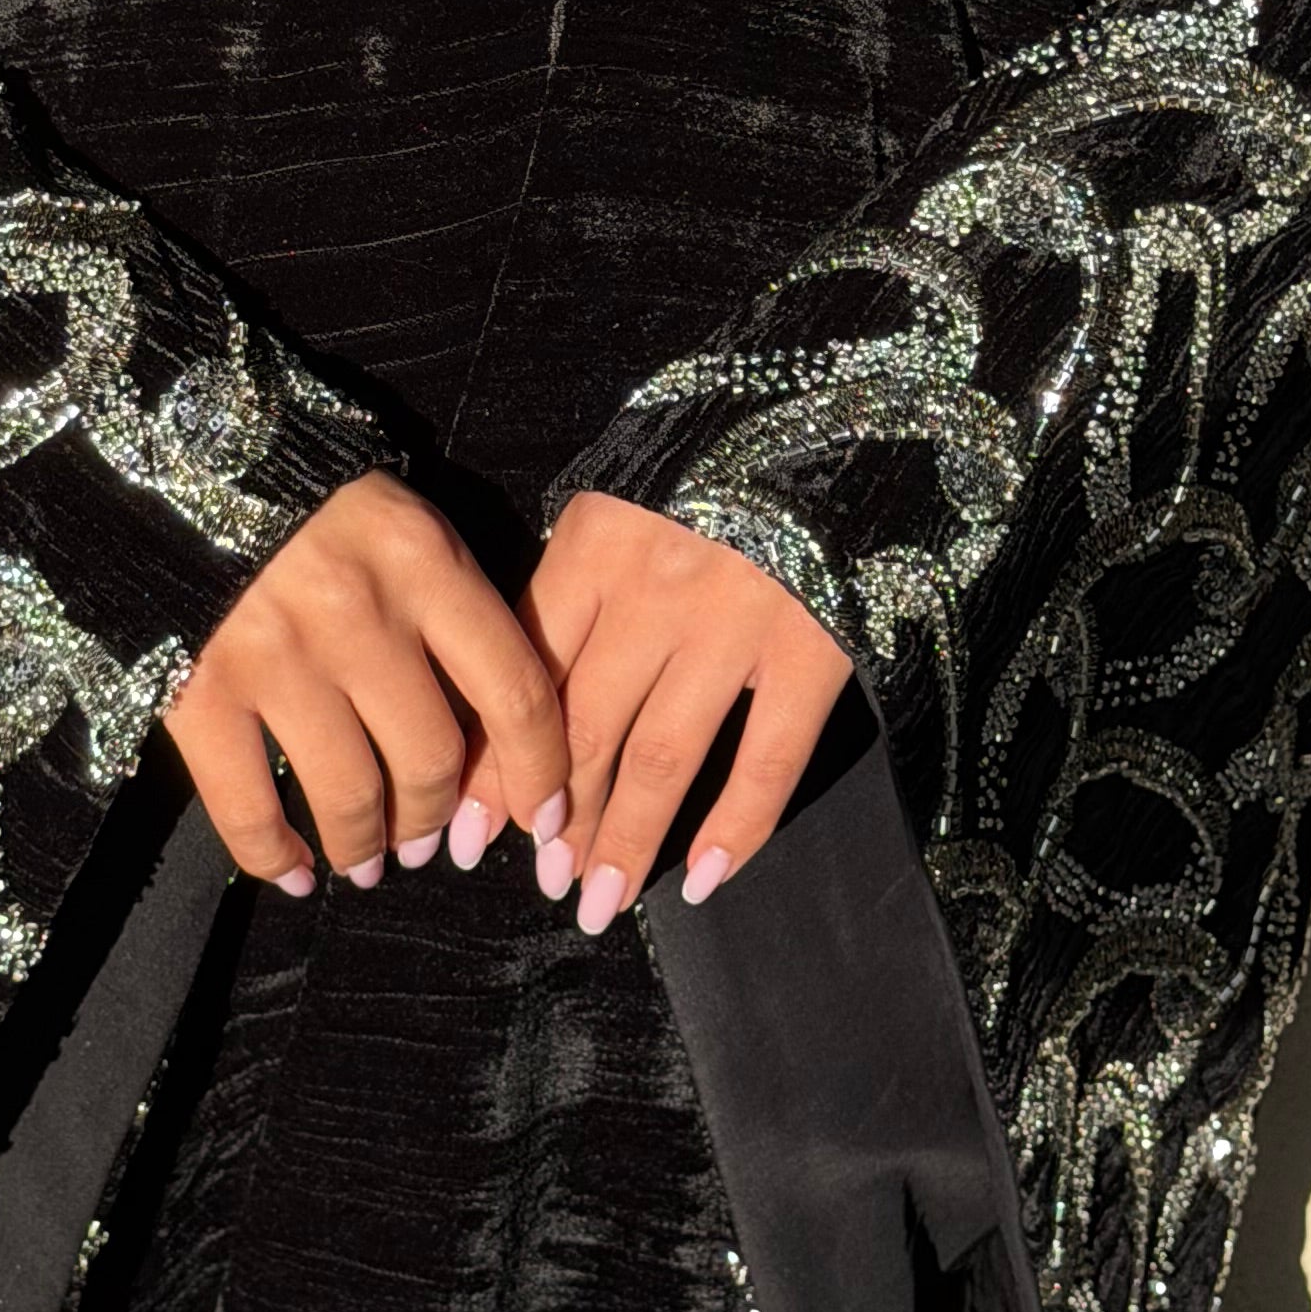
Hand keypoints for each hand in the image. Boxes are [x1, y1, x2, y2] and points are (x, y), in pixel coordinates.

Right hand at [164, 470, 569, 891]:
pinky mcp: (199, 690)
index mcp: (424, 563)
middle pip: (431, 756)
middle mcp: (359, 613)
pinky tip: (295, 872)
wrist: (175, 460)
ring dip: (366, 846)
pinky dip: (275, 856)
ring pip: (350, 793)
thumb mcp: (401, 524)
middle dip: (435, 817)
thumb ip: (451, 607)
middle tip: (425, 842)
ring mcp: (276, 656)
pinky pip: (249, 805)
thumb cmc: (306, 498)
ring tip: (366, 861)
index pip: (515, 691)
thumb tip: (492, 726)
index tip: (547, 817)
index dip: (540, 772)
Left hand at [463, 491, 852, 935]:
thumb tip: (518, 682)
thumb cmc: (715, 456)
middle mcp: (655, 590)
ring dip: (623, 841)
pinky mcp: (814, 650)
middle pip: (584, 727)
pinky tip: (705, 880)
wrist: (840, 412)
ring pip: (661, 758)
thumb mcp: (627, 493)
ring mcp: (737, 624)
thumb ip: (578, 575)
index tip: (470, 830)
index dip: (496, 763)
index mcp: (596, 544)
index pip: (526, 674)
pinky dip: (737, 830)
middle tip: (538, 878)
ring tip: (597, 900)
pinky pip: (767, 761)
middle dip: (553, 817)